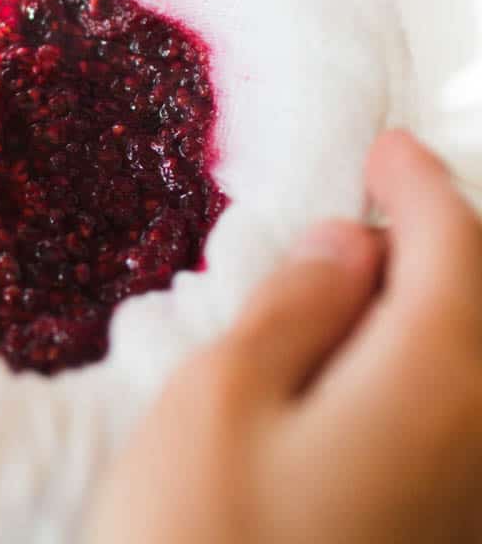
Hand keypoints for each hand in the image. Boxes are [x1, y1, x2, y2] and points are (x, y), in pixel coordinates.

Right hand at [88, 130, 481, 542]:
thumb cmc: (200, 537)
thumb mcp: (222, 398)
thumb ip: (296, 308)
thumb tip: (348, 245)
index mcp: (434, 380)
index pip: (452, 245)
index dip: (418, 183)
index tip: (385, 148)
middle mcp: (481, 435)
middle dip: (445, 240)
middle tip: (384, 206)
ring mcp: (468, 495)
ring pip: (474, 364)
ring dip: (436, 307)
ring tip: (368, 283)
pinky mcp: (440, 528)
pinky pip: (457, 418)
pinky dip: (427, 369)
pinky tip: (368, 371)